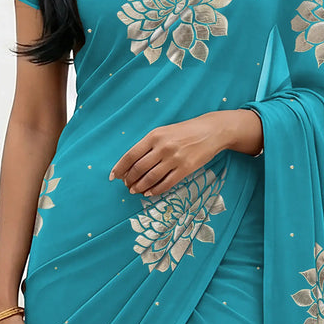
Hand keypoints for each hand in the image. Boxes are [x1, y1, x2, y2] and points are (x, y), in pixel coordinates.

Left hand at [109, 112, 227, 198]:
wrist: (210, 131)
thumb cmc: (184, 132)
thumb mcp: (163, 132)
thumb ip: (148, 145)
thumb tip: (131, 164)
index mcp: (154, 136)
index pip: (131, 155)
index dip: (120, 168)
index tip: (113, 176)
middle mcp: (163, 147)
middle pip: (139, 168)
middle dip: (129, 180)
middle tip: (126, 185)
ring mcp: (174, 158)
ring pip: (151, 178)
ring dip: (139, 187)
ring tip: (134, 190)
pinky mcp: (186, 169)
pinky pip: (166, 183)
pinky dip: (155, 190)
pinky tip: (149, 192)